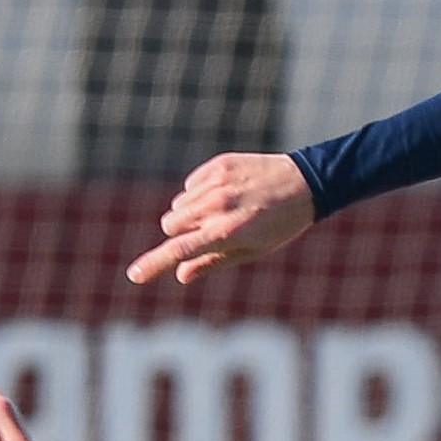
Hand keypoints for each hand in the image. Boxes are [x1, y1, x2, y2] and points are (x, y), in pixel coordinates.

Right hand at [123, 153, 316, 284]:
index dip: (154, 264)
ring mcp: (217, 183)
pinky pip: (189, 185)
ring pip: (178, 206)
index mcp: (227, 232)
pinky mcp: (218, 165)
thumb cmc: (280, 225)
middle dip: (180, 234)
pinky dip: (198, 194)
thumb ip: (213, 262)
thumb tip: (180, 274)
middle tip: (206, 235)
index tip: (134, 275)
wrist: (306, 183)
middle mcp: (218, 206)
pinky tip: (224, 194)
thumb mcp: (252, 251)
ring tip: (221, 212)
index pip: (179, 250)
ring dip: (189, 214)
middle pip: (170, 226)